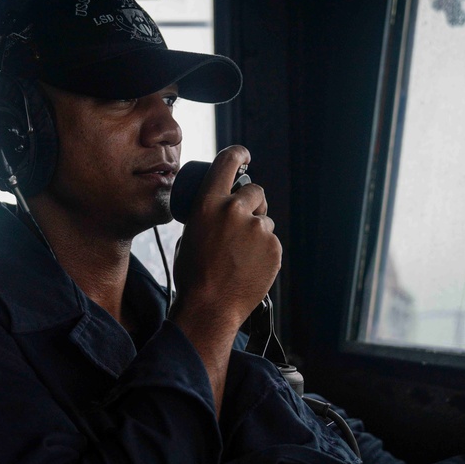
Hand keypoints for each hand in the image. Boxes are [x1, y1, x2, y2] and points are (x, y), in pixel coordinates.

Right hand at [169, 146, 281, 409]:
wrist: (209, 308)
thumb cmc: (193, 275)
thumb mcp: (190, 235)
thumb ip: (208, 217)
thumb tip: (220, 212)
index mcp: (208, 203)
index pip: (228, 162)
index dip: (239, 155)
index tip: (245, 157)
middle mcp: (234, 210)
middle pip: (255, 192)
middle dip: (251, 204)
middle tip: (242, 224)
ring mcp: (257, 229)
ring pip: (264, 220)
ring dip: (257, 231)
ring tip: (240, 257)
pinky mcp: (274, 247)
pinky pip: (271, 242)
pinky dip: (264, 252)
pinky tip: (250, 268)